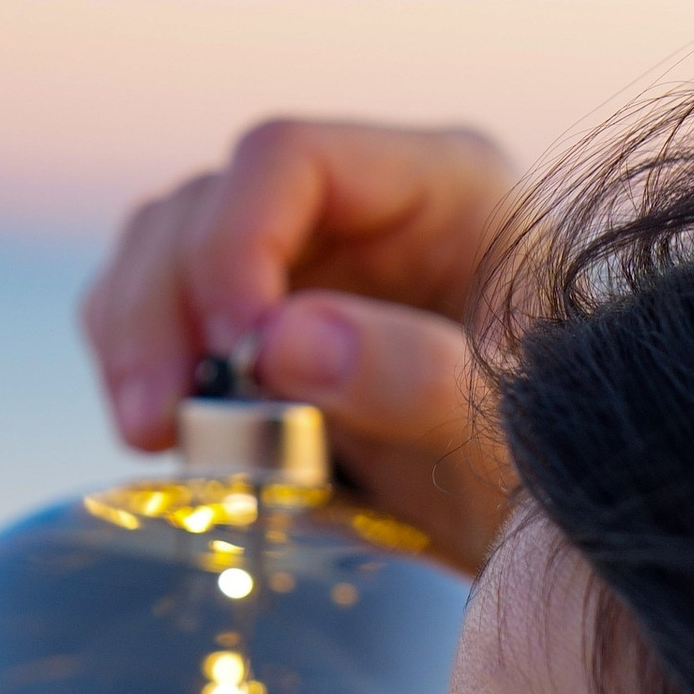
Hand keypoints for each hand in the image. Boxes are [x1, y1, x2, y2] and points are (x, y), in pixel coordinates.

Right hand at [79, 116, 519, 570]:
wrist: (555, 535)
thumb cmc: (557, 468)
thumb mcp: (508, 432)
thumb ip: (416, 379)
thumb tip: (278, 343)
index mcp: (440, 183)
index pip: (289, 158)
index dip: (235, 245)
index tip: (233, 352)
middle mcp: (358, 205)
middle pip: (205, 205)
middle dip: (165, 310)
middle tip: (159, 422)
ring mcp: (304, 261)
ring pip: (162, 255)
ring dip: (136, 343)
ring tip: (153, 437)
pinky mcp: (262, 329)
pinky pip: (164, 321)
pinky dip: (145, 373)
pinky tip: (163, 440)